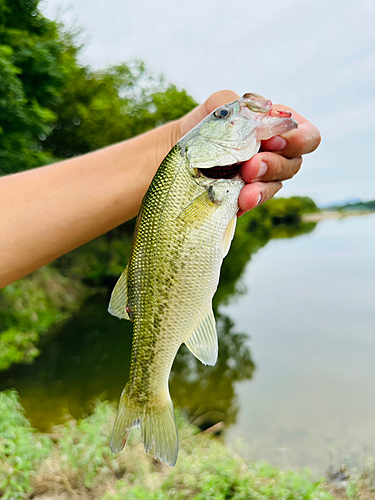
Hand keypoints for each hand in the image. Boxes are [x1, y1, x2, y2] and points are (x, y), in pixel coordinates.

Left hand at [176, 90, 320, 216]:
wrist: (164, 159)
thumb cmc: (194, 131)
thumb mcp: (215, 108)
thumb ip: (240, 107)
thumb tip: (262, 124)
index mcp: (272, 130)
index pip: (306, 136)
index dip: (299, 139)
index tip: (276, 142)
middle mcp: (270, 156)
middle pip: (294, 164)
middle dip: (275, 165)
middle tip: (250, 166)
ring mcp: (257, 181)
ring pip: (276, 186)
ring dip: (263, 187)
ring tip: (244, 188)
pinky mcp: (240, 200)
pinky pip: (253, 203)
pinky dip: (248, 202)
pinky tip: (238, 202)